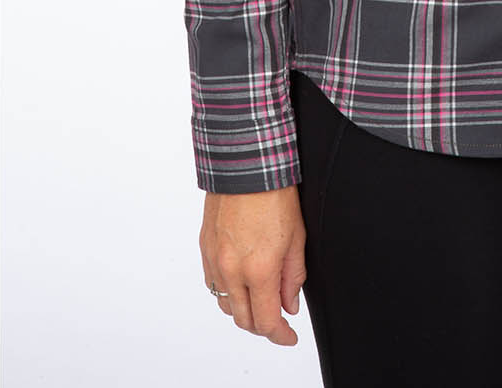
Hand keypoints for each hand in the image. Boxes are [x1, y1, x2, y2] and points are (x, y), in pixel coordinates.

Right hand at [200, 186, 307, 345]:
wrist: (246, 164)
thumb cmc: (274, 194)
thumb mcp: (296, 237)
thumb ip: (293, 277)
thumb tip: (289, 304)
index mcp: (258, 270)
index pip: (267, 321)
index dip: (280, 335)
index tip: (289, 336)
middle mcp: (232, 270)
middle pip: (243, 319)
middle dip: (262, 326)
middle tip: (278, 320)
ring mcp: (215, 260)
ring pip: (225, 304)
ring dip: (243, 310)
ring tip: (261, 300)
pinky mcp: (205, 248)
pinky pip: (213, 283)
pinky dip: (228, 291)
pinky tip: (241, 281)